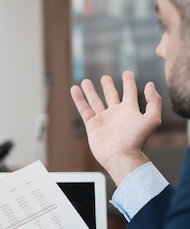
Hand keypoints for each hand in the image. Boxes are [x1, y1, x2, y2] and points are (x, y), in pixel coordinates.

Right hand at [70, 70, 161, 185]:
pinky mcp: (92, 125)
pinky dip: (79, 99)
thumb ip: (154, 101)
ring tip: (85, 81)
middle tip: (104, 77)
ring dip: (90, 91)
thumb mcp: (152, 119)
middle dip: (108, 86)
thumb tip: (150, 85)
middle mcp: (116, 113)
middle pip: (111, 95)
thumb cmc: (136, 140)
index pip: (129, 92)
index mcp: (130, 110)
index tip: (127, 73)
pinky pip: (84, 109)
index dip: (128, 82)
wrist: (120, 156)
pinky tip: (75, 90)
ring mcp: (103, 119)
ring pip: (95, 101)